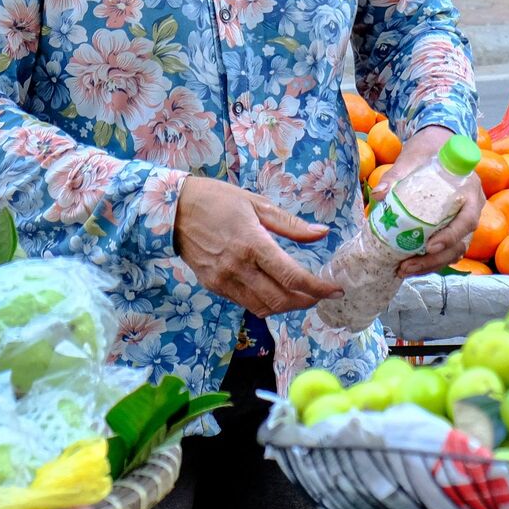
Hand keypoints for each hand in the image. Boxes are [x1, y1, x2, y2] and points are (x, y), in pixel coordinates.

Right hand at [172, 176, 340, 316]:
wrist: (173, 209)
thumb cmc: (218, 200)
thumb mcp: (258, 204)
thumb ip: (291, 225)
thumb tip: (323, 234)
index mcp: (253, 244)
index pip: (292, 277)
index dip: (318, 288)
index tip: (335, 290)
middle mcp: (238, 268)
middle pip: (280, 300)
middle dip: (306, 301)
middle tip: (321, 294)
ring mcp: (223, 280)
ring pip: (263, 308)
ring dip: (286, 306)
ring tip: (302, 296)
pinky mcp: (213, 286)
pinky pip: (245, 303)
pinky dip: (265, 303)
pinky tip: (275, 291)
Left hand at [377, 125, 487, 277]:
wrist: (437, 145)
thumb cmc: (428, 151)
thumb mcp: (412, 158)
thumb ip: (396, 175)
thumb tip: (378, 194)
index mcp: (469, 191)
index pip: (467, 220)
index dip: (450, 236)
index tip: (429, 246)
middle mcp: (473, 208)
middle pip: (460, 243)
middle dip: (434, 260)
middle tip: (406, 266)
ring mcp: (465, 219)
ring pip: (454, 251)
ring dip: (431, 265)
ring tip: (404, 269)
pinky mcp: (454, 226)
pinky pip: (448, 250)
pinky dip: (431, 261)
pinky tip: (410, 264)